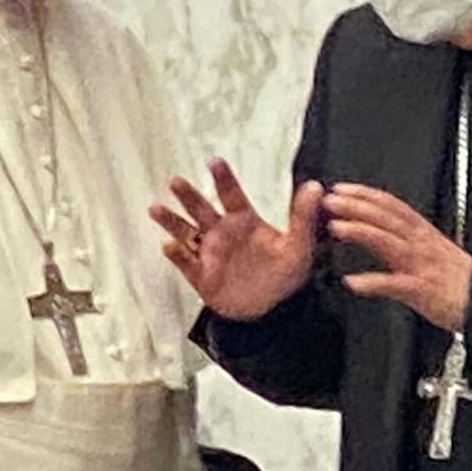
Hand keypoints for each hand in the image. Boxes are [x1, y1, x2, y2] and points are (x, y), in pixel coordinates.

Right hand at [150, 158, 322, 320]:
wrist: (274, 309)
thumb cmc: (286, 273)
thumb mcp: (298, 244)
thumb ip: (303, 216)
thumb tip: (315, 186)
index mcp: (244, 221)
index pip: (231, 195)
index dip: (223, 178)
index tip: (214, 161)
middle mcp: (223, 233)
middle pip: (201, 209)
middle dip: (188, 196)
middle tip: (176, 181)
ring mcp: (210, 253)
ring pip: (186, 232)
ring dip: (171, 221)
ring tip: (156, 208)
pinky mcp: (202, 276)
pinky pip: (185, 262)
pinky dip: (176, 253)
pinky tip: (168, 244)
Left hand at [323, 183, 471, 331]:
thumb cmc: (460, 281)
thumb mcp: (436, 249)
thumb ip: (411, 237)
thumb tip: (386, 229)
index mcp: (422, 233)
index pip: (391, 205)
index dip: (365, 194)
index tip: (342, 188)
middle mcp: (420, 243)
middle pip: (385, 217)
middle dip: (356, 206)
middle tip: (329, 199)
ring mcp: (420, 265)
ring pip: (387, 242)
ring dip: (360, 231)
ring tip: (336, 227)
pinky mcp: (421, 289)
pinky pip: (394, 285)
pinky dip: (372, 282)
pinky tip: (352, 282)